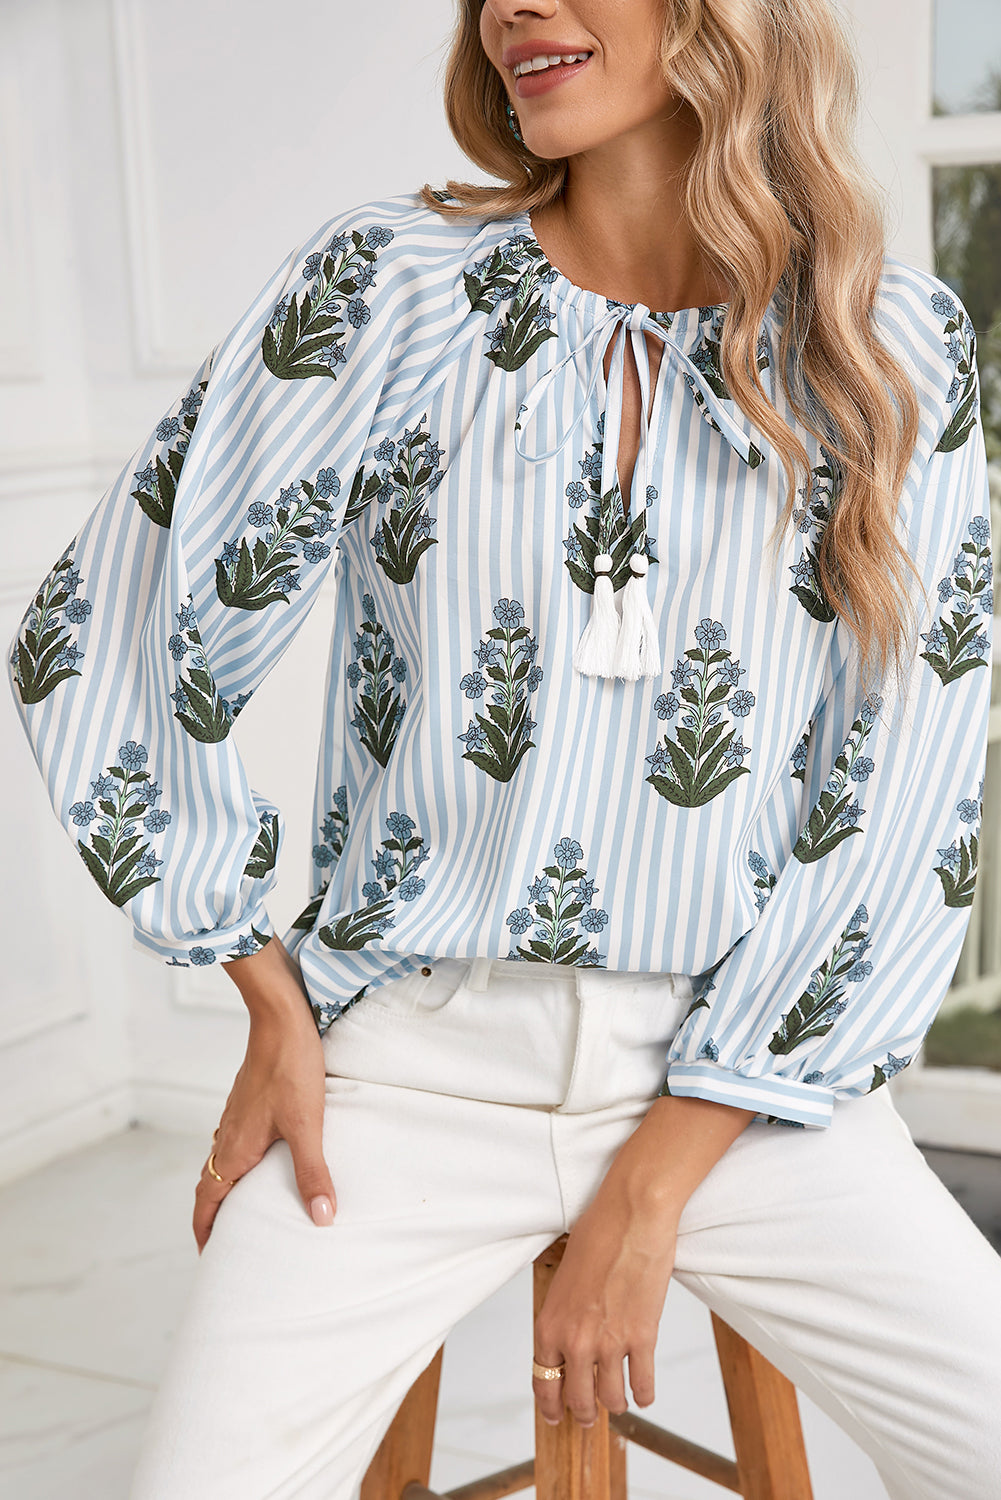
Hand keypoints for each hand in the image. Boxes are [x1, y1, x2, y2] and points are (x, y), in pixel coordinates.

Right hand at [192, 938, 337, 1252]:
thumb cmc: (291, 1069)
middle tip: (230, 1244)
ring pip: (221, 1165)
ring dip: (227, 1191)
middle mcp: (226, 1138)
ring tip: (248, 1210)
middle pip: (210, 1188)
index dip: (205, 1233)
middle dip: (216, 1218)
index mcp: (233, 1151)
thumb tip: (323, 1218)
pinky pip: (234, 1144)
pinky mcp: (246, 1103)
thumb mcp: (307, 1125)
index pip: (206, 1203)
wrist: (280, 1020)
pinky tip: (265, 1162)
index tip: (210, 1259)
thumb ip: (313, 1172)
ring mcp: (234, 1119)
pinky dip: (239, 1165)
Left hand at [532, 1173, 678, 1427]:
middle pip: (577, 1398)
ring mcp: (610, 1344)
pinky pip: (643, 1383)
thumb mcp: (565, 1276)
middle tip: (588, 1417)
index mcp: (550, 1324)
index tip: (554, 1415)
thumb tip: (570, 1334)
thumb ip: (564, 1312)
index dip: (549, 1404)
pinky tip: (643, 1392)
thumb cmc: (598, 1233)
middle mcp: (576, 1341)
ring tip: (618, 1402)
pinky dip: (644, 1393)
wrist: (631, 1217)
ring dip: (615, 1404)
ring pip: (610, 1397)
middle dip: (583, 1412)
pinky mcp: (642, 1338)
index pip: (543, 1380)